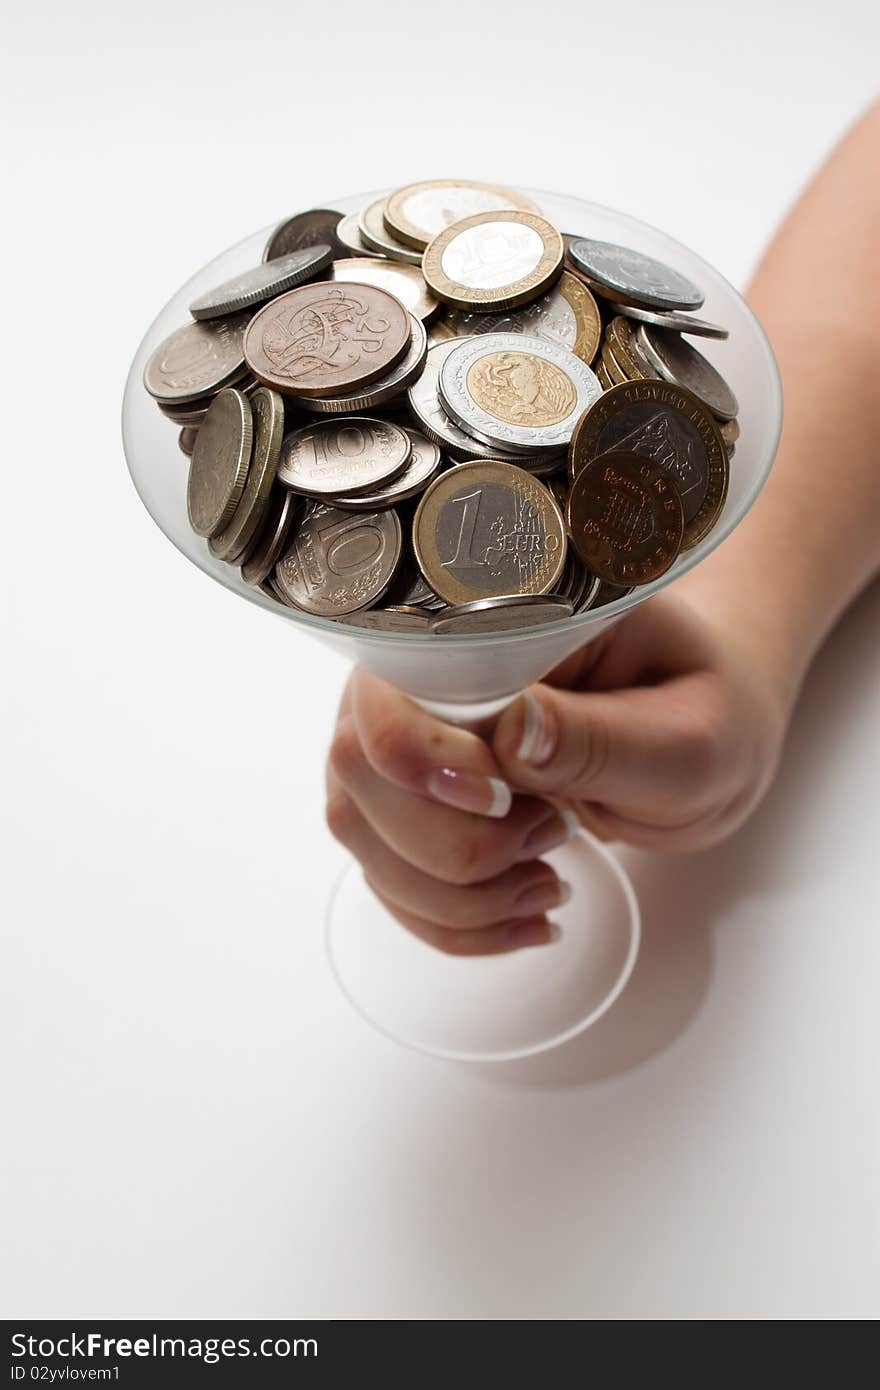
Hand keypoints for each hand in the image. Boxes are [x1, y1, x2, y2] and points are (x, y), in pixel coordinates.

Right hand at [325, 592, 788, 954]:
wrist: (704, 730)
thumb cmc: (706, 712)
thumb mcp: (690, 734)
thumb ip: (604, 737)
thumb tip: (514, 733)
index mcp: (498, 622)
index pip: (393, 682)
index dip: (428, 760)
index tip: (512, 802)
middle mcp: (429, 670)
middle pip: (360, 766)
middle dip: (452, 841)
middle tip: (552, 839)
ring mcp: (410, 735)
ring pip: (359, 828)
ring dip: (453, 892)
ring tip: (548, 883)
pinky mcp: (413, 797)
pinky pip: (388, 875)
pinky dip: (454, 920)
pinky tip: (522, 913)